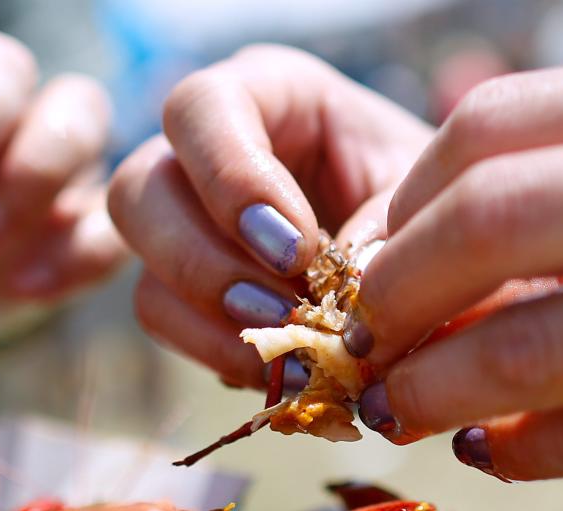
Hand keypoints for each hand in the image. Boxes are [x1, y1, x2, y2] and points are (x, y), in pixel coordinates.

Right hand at [108, 46, 431, 387]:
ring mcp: (180, 221)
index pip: (202, 109)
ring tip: (290, 351)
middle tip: (283, 313)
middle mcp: (199, 153)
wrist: (424, 246)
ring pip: (141, 264)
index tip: (297, 252)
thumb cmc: (423, 198)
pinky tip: (282, 364)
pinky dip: (216, 350)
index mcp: (263, 93)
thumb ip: (384, 230)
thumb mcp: (422, 197)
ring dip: (208, 317)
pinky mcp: (178, 282)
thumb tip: (339, 300)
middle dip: (204, 263)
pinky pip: (161, 316)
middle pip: (139, 189)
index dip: (232, 180)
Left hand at [347, 66, 562, 480]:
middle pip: (484, 224)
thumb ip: (522, 196)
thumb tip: (374, 259)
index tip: (364, 262)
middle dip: (394, 298)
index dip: (401, 204)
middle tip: (361, 345)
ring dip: (432, 390)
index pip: (484, 130)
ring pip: (522, 346)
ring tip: (396, 409)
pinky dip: (519, 448)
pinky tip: (486, 448)